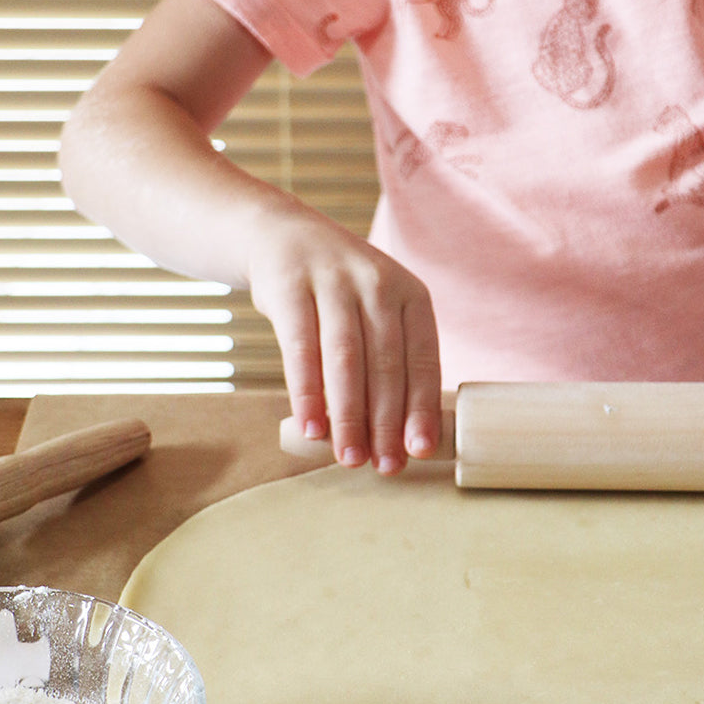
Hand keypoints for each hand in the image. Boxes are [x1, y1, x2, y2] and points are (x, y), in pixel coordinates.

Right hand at [249, 206, 441, 473]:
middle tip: (384, 467)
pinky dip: (306, 392)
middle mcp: (378, 284)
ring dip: (349, 415)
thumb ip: (388, 360)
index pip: (424, 359)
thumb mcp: (375, 310)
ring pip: (346, 360)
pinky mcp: (291, 287)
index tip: (420, 451)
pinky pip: (300, 348)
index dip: (422, 408)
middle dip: (386, 423)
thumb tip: (398, 435)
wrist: (280, 235)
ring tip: (349, 458)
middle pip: (386, 365)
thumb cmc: (337, 292)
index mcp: (411, 295)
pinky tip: (310, 427)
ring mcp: (334, 281)